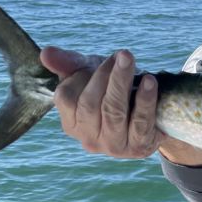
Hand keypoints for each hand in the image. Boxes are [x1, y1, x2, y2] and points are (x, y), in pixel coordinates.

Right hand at [40, 46, 163, 157]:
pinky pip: (140, 122)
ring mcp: (113, 146)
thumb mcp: (91, 75)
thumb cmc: (115, 90)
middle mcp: (88, 138)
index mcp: (71, 122)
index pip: (65, 97)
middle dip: (105, 75)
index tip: (104, 58)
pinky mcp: (138, 147)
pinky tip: (150, 81)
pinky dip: (145, 100)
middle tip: (122, 54)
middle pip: (90, 105)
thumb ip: (69, 64)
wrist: (155, 113)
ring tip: (130, 61)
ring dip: (121, 83)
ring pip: (113, 112)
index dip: (82, 75)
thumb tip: (46, 53)